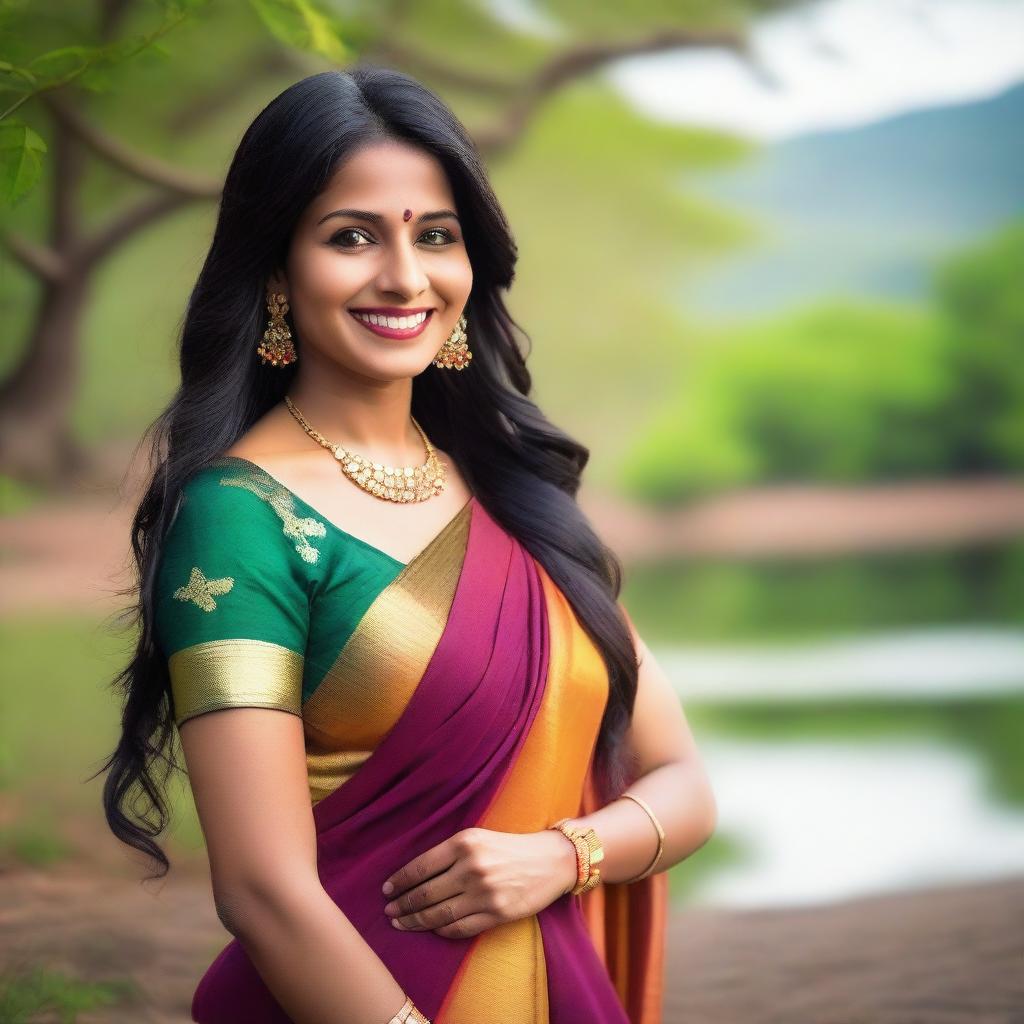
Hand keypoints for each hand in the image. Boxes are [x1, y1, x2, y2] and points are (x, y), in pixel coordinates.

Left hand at [381, 827, 578, 938]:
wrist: (551, 860)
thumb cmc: (511, 846)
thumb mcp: (478, 837)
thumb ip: (450, 852)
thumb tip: (416, 874)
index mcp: (465, 843)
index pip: (421, 867)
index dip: (399, 881)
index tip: (386, 890)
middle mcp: (472, 868)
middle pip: (425, 893)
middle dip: (402, 905)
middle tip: (389, 912)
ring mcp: (484, 893)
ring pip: (438, 914)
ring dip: (415, 921)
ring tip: (402, 923)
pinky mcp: (497, 914)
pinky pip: (459, 928)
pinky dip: (441, 930)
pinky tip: (432, 928)